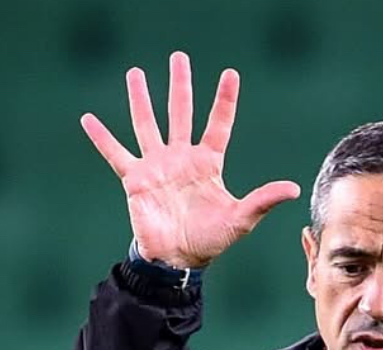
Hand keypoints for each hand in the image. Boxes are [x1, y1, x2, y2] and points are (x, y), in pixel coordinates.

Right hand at [81, 53, 301, 268]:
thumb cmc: (210, 240)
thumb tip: (294, 189)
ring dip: (141, 99)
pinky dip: (102, 138)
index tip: (230, 74)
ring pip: (147, 124)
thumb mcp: (240, 219)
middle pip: (180, 112)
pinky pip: (116, 153)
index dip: (224, 100)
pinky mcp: (135, 180)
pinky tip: (88, 119)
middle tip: (179, 57)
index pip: (218, 124)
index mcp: (208, 163)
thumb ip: (263, 200)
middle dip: (180, 86)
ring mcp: (156, 166)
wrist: (177, 259)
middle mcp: (181, 158)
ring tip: (135, 73)